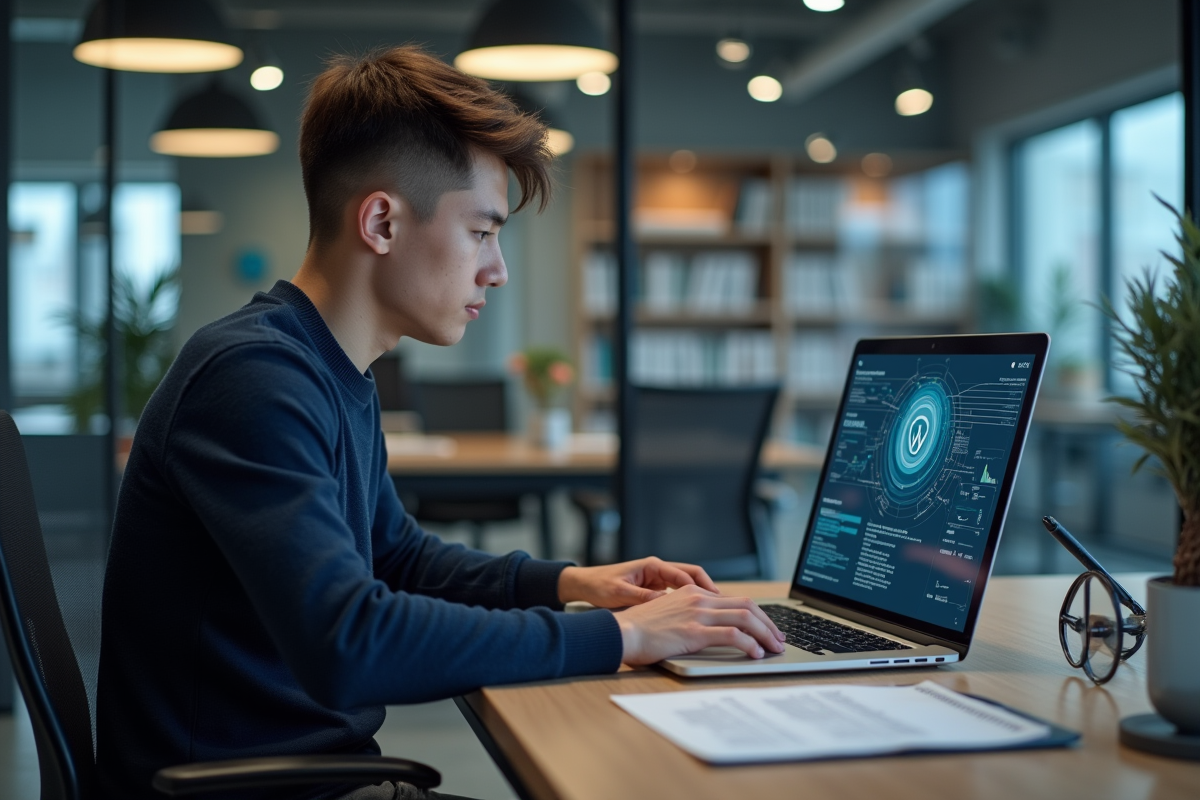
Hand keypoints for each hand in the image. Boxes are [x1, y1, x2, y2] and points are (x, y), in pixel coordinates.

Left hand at [558, 557, 717, 607]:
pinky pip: (677, 593)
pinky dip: (688, 602)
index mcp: (652, 566)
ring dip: (701, 596)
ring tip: (717, 612)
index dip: (701, 587)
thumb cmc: (599, 586)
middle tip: (724, 605)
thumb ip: (642, 597)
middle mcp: (657, 569)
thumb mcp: (619, 593)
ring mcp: (657, 579)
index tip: (714, 600)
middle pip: (691, 576)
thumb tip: (664, 601)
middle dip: (708, 589)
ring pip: (687, 585)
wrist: (584, 585)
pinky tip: (696, 615)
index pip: (684, 573)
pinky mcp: (654, 588)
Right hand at [613, 584, 785, 664]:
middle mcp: (698, 598)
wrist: (620, 633)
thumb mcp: (668, 614)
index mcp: (692, 592)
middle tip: (778, 639)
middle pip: (746, 605)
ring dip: (765, 634)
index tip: (766, 628)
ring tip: (774, 648)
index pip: (734, 599)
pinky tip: (755, 654)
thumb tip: (710, 630)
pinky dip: (750, 644)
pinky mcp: (694, 631)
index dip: (756, 614)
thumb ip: (689, 616)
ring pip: (745, 617)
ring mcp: (697, 613)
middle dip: (768, 623)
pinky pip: (732, 635)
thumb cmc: (639, 630)